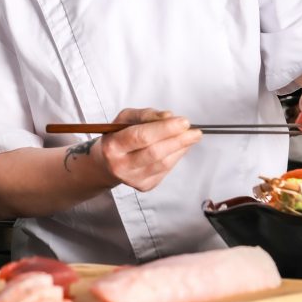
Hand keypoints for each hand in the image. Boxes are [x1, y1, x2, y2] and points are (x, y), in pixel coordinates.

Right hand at [80, 108, 201, 192]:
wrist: (106, 163)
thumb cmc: (118, 136)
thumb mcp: (125, 118)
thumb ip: (146, 115)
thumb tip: (168, 116)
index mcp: (113, 146)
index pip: (141, 136)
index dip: (165, 129)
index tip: (184, 122)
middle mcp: (120, 165)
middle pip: (155, 153)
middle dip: (179, 140)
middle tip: (195, 131)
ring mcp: (132, 179)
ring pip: (163, 164)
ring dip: (181, 149)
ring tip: (190, 137)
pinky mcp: (144, 186)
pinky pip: (165, 170)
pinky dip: (175, 157)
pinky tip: (179, 148)